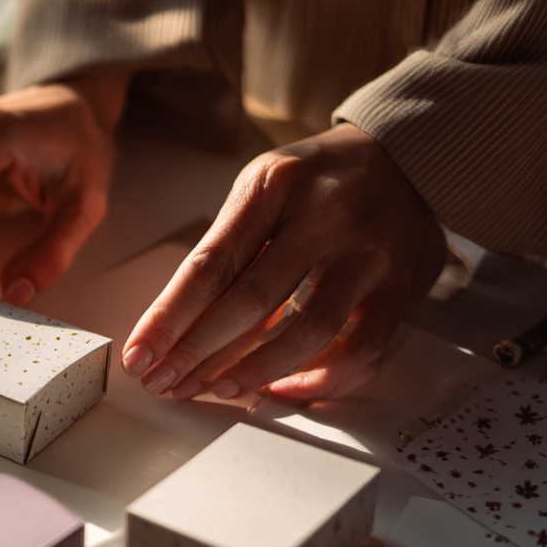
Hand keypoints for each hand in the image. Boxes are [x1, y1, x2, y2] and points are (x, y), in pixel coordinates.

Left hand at [121, 123, 446, 401]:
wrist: (407, 158)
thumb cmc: (316, 179)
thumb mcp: (261, 187)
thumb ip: (228, 248)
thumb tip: (177, 325)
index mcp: (275, 186)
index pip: (210, 265)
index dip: (169, 318)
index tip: (139, 355)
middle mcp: (325, 217)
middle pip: (250, 301)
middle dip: (197, 352)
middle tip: (165, 381)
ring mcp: (368, 254)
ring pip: (307, 332)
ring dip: (253, 372)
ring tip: (215, 389)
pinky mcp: (402, 288)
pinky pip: (363, 351)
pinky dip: (320, 381)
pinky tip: (282, 388)